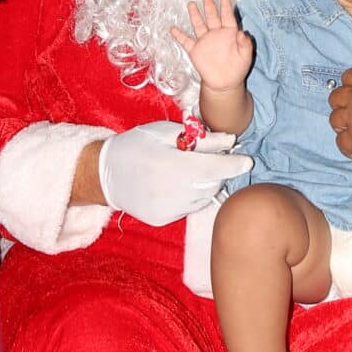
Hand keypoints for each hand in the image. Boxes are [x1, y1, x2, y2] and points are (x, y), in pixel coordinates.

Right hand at [97, 121, 253, 225]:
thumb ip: (200, 139)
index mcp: (172, 164)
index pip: (216, 169)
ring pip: (203, 197)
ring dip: (205, 184)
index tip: (247, 160)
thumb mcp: (166, 132)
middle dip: (218, 172)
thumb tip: (230, 141)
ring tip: (188, 170)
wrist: (104, 173)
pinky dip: (190, 195)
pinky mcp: (162, 219)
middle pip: (212, 184)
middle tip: (209, 159)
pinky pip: (188, 207)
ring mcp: (167, 209)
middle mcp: (171, 191)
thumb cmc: (137, 145)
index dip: (235, 165)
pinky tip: (175, 184)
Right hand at [167, 0, 254, 92]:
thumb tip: (242, 32)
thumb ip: (245, 44)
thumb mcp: (246, 56)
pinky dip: (179, 35)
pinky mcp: (196, 51)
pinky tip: (173, 29)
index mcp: (229, 34)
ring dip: (195, 14)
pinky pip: (186, 41)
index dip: (226, 7)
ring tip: (191, 3)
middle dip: (209, 6)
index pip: (228, 17)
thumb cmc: (238, 69)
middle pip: (212, 17)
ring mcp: (205, 42)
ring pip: (199, 25)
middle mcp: (216, 34)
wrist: (225, 83)